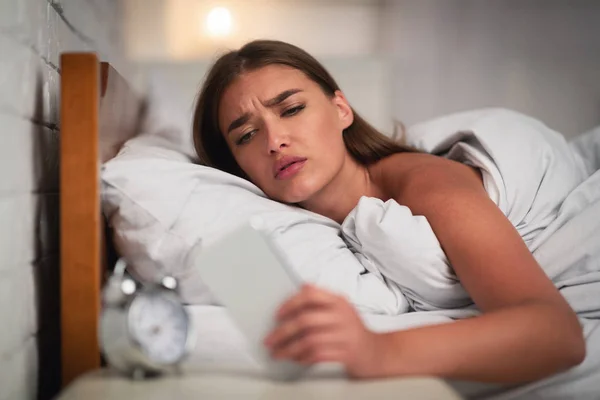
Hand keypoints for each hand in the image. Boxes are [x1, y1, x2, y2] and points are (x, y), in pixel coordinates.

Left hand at [263, 284, 384, 378]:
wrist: (375, 352)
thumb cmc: (353, 330)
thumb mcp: (341, 308)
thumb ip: (322, 298)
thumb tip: (302, 286)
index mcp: (339, 301)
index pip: (311, 295)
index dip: (290, 304)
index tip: (277, 314)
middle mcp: (342, 316)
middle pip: (306, 320)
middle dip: (283, 331)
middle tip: (270, 339)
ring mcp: (345, 335)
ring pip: (309, 340)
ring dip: (289, 349)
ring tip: (278, 353)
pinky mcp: (346, 353)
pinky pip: (318, 355)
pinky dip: (304, 358)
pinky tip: (296, 359)